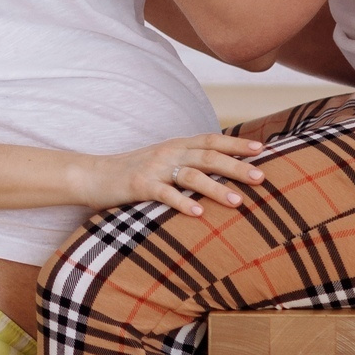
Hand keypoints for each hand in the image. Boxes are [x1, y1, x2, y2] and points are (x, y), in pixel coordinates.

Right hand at [79, 133, 268, 218]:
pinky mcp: (139, 186)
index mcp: (176, 145)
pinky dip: (182, 203)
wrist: (93, 175)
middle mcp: (168, 153)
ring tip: (238, 201)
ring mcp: (154, 169)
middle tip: (261, 177)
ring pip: (190, 175)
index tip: (262, 149)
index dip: (236, 143)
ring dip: (216, 188)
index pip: (211, 140)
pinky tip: (199, 214)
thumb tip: (222, 171)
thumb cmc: (133, 172)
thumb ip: (188, 163)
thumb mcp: (163, 162)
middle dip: (236, 166)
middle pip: (208, 156)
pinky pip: (164, 194)